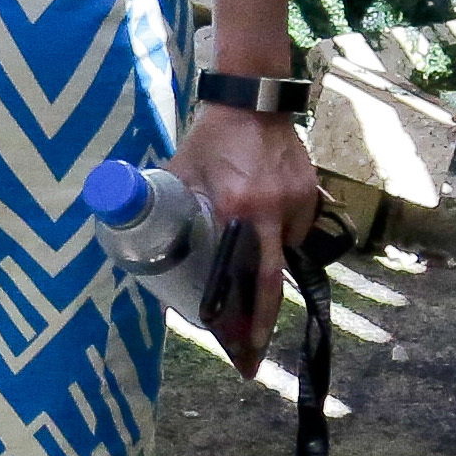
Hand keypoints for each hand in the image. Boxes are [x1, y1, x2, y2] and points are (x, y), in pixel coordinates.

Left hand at [175, 93, 321, 376]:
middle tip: (250, 357)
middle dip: (262, 325)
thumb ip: (171, 209)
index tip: (245, 353)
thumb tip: (146, 246)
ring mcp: (298, 203)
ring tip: (246, 283)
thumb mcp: (181, 174)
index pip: (253, 279)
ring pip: (282, 255)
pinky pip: (292, 232)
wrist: (253, 99)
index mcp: (242, 208)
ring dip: (263, 272)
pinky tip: (259, 234)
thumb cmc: (211, 138)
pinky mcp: (309, 195)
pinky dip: (275, 242)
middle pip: (274, 283)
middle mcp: (275, 211)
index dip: (251, 321)